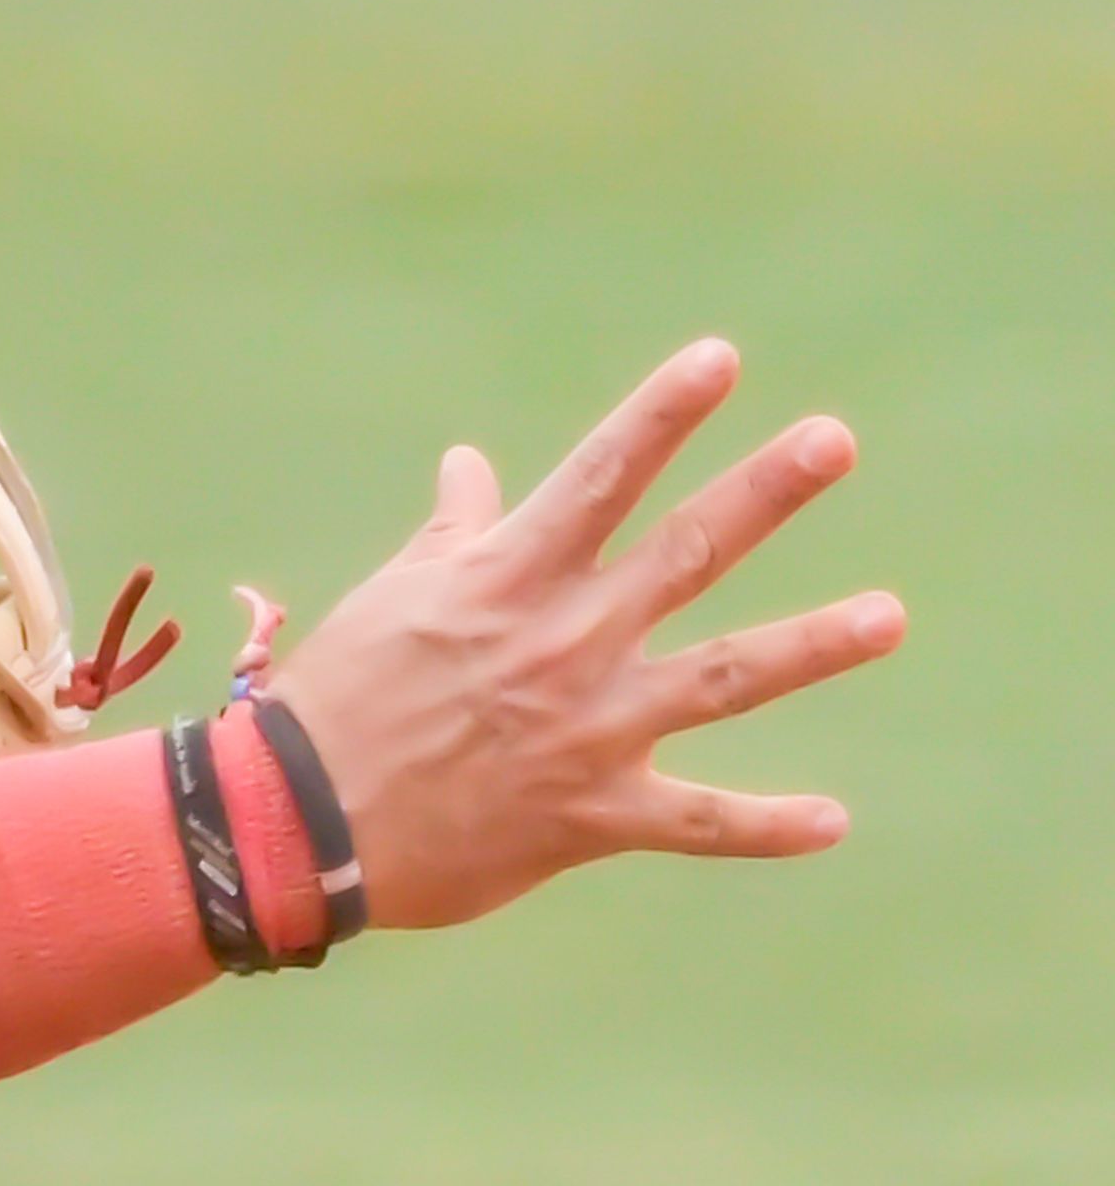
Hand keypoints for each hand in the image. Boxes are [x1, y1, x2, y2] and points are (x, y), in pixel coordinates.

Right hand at [269, 339, 905, 932]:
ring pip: (720, 680)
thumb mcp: (391, 599)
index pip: (599, 476)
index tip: (721, 359)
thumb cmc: (334, 698)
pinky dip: (766, 827)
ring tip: (888, 617)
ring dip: (810, 646)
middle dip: (763, 492)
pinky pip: (695, 823)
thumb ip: (452, 534)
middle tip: (835, 439)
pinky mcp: (590, 815)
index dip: (662, 413)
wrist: (298, 822)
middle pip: (684, 553)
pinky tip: (834, 822)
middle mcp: (564, 643)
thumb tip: (471, 464)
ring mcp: (586, 729)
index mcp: (508, 581)